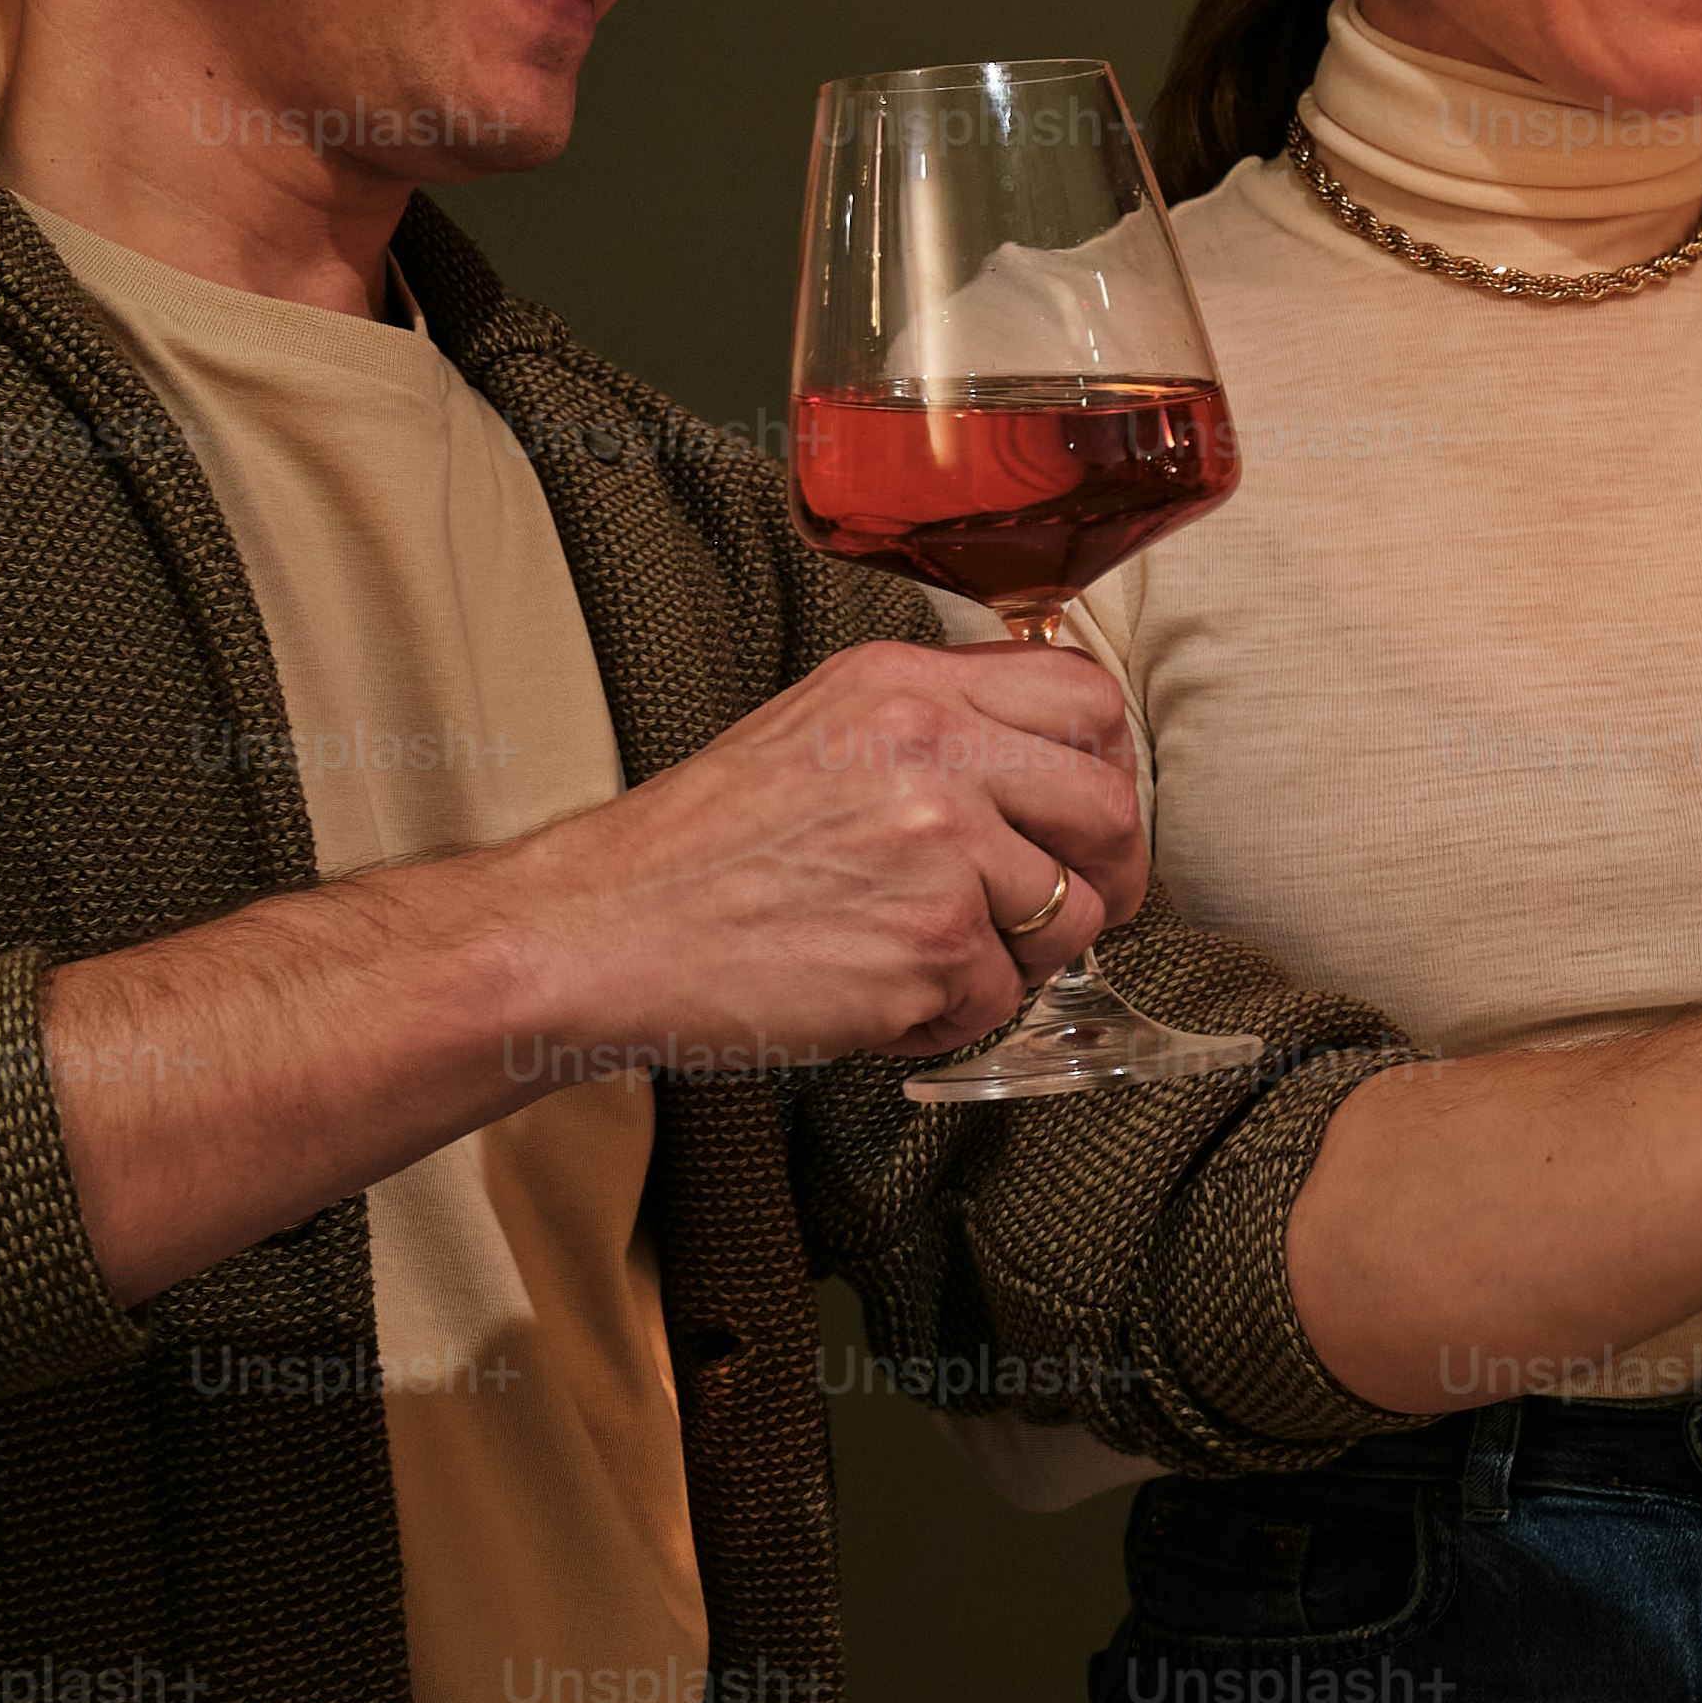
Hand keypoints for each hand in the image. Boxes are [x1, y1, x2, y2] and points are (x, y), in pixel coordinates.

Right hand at [493, 639, 1145, 1067]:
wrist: (589, 934)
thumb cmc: (694, 851)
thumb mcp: (817, 730)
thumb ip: (933, 729)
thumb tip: (1050, 766)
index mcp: (906, 685)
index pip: (1086, 697)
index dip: (1110, 766)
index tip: (1088, 816)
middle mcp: (934, 750)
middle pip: (1112, 809)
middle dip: (1108, 876)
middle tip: (1072, 909)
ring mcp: (940, 846)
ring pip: (1070, 917)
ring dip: (1016, 960)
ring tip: (927, 959)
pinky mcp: (931, 943)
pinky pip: (999, 998)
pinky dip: (948, 1017)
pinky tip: (876, 997)